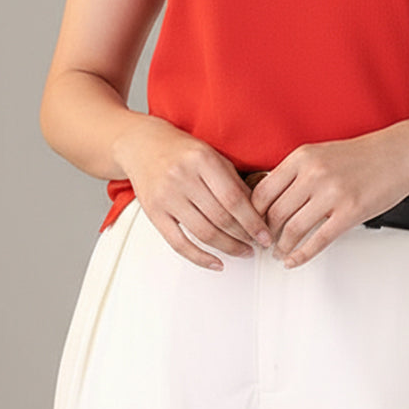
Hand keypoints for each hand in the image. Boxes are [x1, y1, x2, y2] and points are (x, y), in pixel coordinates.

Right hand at [114, 117, 272, 270]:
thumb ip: (233, 181)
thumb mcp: (212, 156)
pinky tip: (217, 262)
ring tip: (242, 251)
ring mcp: (166, 196)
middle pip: (220, 217)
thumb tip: (257, 212)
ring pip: (203, 233)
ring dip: (228, 248)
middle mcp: (182, 177)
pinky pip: (179, 243)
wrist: (142, 145)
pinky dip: (200, 258)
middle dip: (244, 236)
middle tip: (257, 244)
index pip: (233, 198)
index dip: (253, 221)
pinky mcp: (154, 213)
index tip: (265, 234)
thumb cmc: (181, 150)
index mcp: (202, 160)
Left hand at [250, 127, 408, 268]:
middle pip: (273, 213)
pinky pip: (317, 241)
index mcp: (302, 157)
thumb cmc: (365, 154)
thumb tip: (273, 197)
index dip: (252, 213)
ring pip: (291, 229)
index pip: (262, 191)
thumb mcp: (322, 153)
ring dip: (281, 247)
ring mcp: (332, 194)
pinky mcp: (350, 212)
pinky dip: (301, 256)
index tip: (251, 224)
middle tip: (263, 243)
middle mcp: (313, 174)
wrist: (401, 152)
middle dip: (264, 234)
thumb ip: (297, 172)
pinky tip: (294, 260)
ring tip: (278, 253)